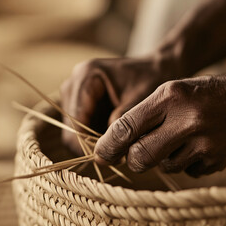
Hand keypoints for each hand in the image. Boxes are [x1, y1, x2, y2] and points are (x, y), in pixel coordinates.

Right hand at [60, 56, 179, 153]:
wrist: (155, 68)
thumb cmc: (151, 79)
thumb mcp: (142, 100)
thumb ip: (124, 121)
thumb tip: (107, 146)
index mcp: (87, 75)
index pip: (76, 120)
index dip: (89, 143)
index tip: (112, 157)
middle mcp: (74, 82)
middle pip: (71, 127)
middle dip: (92, 144)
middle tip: (118, 155)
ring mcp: (74, 92)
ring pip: (73, 131)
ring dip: (93, 141)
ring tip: (119, 146)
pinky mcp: (78, 102)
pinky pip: (80, 128)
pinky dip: (94, 137)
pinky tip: (115, 139)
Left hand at [94, 74, 225, 176]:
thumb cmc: (205, 94)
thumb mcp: (172, 91)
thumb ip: (145, 115)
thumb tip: (118, 145)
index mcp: (170, 97)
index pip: (127, 126)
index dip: (108, 144)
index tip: (100, 154)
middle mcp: (186, 120)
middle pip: (140, 156)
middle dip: (132, 159)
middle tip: (134, 155)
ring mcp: (203, 143)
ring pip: (163, 166)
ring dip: (164, 158)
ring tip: (180, 139)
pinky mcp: (215, 161)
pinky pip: (186, 172)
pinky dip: (186, 162)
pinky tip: (198, 145)